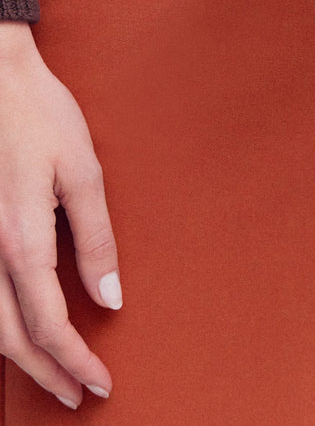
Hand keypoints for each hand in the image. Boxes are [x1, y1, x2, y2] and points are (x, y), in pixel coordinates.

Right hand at [0, 21, 120, 409]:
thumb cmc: (43, 116)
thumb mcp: (84, 170)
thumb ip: (95, 237)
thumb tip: (109, 297)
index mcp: (20, 238)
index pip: (47, 322)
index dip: (73, 360)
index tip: (101, 383)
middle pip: (9, 336)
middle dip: (46, 372)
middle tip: (78, 395)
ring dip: (19, 357)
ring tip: (53, 375)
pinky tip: (18, 331)